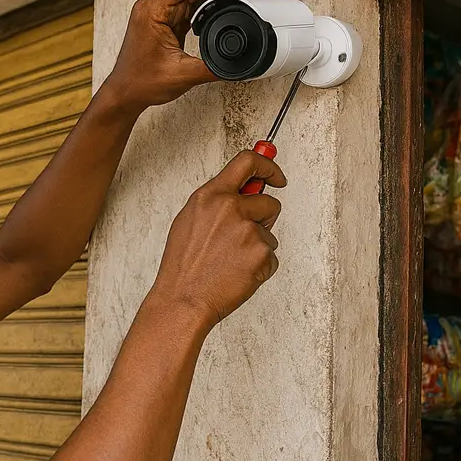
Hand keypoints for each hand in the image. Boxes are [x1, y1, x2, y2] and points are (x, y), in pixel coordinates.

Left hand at [104, 0, 256, 110]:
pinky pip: (192, 3)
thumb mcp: (182, 75)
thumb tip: (236, 63)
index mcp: (153, 10)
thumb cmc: (140, 82)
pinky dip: (211, 3)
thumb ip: (213, 67)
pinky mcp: (169, 20)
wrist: (126, 93)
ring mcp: (163, 12)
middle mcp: (156, 6)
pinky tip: (226, 8)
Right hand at [151, 150, 285, 325]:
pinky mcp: (260, 253)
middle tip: (245, 237)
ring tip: (231, 260)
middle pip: (269, 201)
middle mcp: (230, 208)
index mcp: (210, 196)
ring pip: (270, 233)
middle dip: (265, 218)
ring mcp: (248, 230)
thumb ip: (216, 202)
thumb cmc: (183, 265)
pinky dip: (260, 266)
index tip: (276, 176)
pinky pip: (271, 256)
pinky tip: (238, 272)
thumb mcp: (190, 220)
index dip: (268, 165)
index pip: (247, 162)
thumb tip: (240, 191)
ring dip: (258, 246)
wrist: (184, 299)